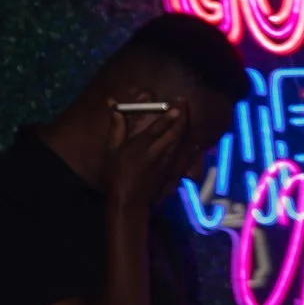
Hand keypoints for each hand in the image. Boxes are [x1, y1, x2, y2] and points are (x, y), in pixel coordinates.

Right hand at [104, 99, 188, 215]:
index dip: (170, 113)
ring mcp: (167, 162)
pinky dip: (186, 145)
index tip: (178, 103)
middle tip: (184, 103)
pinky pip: (181, 154)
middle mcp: (159, 151)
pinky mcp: (170, 172)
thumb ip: (116, 128)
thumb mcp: (112, 150)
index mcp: (144, 144)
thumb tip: (115, 108)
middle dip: (182, 116)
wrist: (129, 201)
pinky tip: (191, 141)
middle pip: (176, 131)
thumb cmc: (117, 174)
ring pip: (180, 141)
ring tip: (186, 117)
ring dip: (183, 128)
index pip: (161, 125)